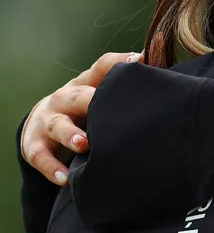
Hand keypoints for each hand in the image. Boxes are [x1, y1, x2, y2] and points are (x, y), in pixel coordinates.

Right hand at [20, 51, 138, 184]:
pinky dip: (52, 168)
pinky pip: (41, 156)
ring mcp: (47, 121)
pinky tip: (65, 179)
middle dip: (90, 102)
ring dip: (70, 135)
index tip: (138, 60)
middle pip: (76, 97)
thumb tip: (161, 53)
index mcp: (84, 84)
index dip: (118, 62)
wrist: (41, 127)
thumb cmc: (84, 111)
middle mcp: (64, 99)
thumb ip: (126, 84)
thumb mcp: (100, 95)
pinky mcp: (34, 144)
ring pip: (57, 126)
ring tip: (83, 145)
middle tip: (105, 110)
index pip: (101, 67)